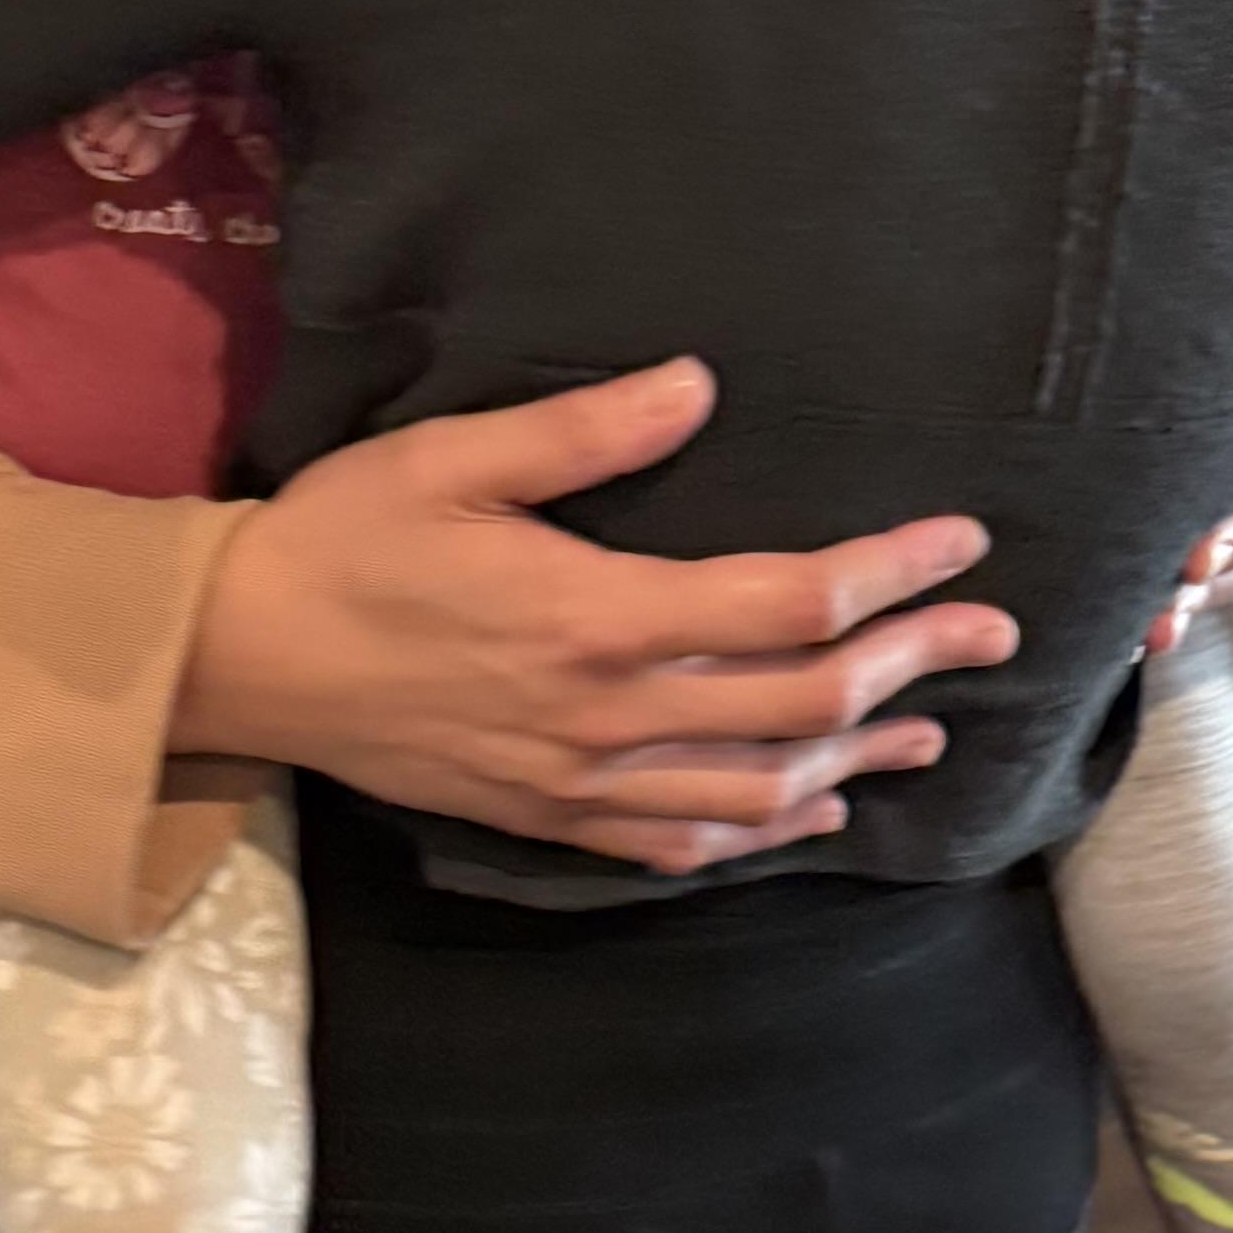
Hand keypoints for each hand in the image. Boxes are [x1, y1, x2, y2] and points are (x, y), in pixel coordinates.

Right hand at [178, 354, 1019, 876]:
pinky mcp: (546, 818)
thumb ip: (582, 432)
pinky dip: (759, 833)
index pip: (789, 603)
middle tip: (994, 632)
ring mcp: (579, 782)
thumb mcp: (450, 457)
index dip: (890, 572)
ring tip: (931, 729)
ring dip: (859, 761)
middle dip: (913, 664)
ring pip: (757, 794)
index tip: (961, 539)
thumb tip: (699, 386)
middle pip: (803, 706)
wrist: (238, 660)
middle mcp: (606, 716)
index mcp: (596, 618)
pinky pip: (678, 847)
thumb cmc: (341, 540)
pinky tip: (806, 814)